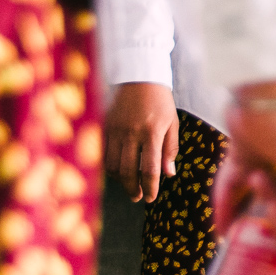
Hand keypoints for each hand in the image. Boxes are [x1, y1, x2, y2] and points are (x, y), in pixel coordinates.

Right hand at [103, 82, 178, 202]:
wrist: (139, 77)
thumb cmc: (160, 101)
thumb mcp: (172, 122)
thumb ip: (170, 149)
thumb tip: (169, 174)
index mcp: (152, 132)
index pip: (150, 168)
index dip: (150, 187)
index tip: (151, 198)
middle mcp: (132, 133)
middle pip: (128, 171)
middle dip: (133, 188)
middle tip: (138, 197)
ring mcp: (115, 130)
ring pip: (113, 165)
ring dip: (120, 179)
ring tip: (129, 184)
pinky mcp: (105, 126)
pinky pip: (103, 154)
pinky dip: (109, 166)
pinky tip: (117, 170)